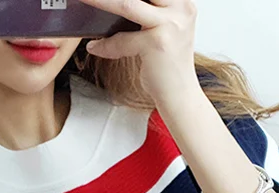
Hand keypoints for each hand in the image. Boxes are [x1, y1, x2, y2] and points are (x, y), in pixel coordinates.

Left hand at [78, 0, 200, 105]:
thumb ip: (147, 12)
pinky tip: (96, 47)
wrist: (179, 96)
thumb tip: (114, 4)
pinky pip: (122, 39)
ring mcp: (171, 24)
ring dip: (100, 1)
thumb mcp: (162, 30)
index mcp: (182, 1)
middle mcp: (180, 8)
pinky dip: (106, 45)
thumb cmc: (167, 65)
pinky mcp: (157, 43)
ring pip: (126, 4)